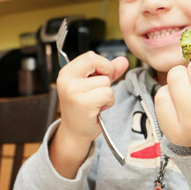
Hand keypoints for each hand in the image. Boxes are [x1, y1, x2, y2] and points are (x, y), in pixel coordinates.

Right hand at [51, 52, 128, 176]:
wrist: (75, 133)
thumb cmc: (84, 110)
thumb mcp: (94, 86)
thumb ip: (108, 71)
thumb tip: (124, 60)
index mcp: (66, 73)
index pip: (89, 56)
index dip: (102, 64)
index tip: (101, 77)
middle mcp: (66, 79)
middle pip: (94, 60)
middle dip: (106, 71)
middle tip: (102, 87)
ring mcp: (73, 90)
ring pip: (105, 81)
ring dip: (107, 93)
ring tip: (96, 103)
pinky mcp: (82, 102)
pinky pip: (108, 93)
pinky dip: (108, 102)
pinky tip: (99, 109)